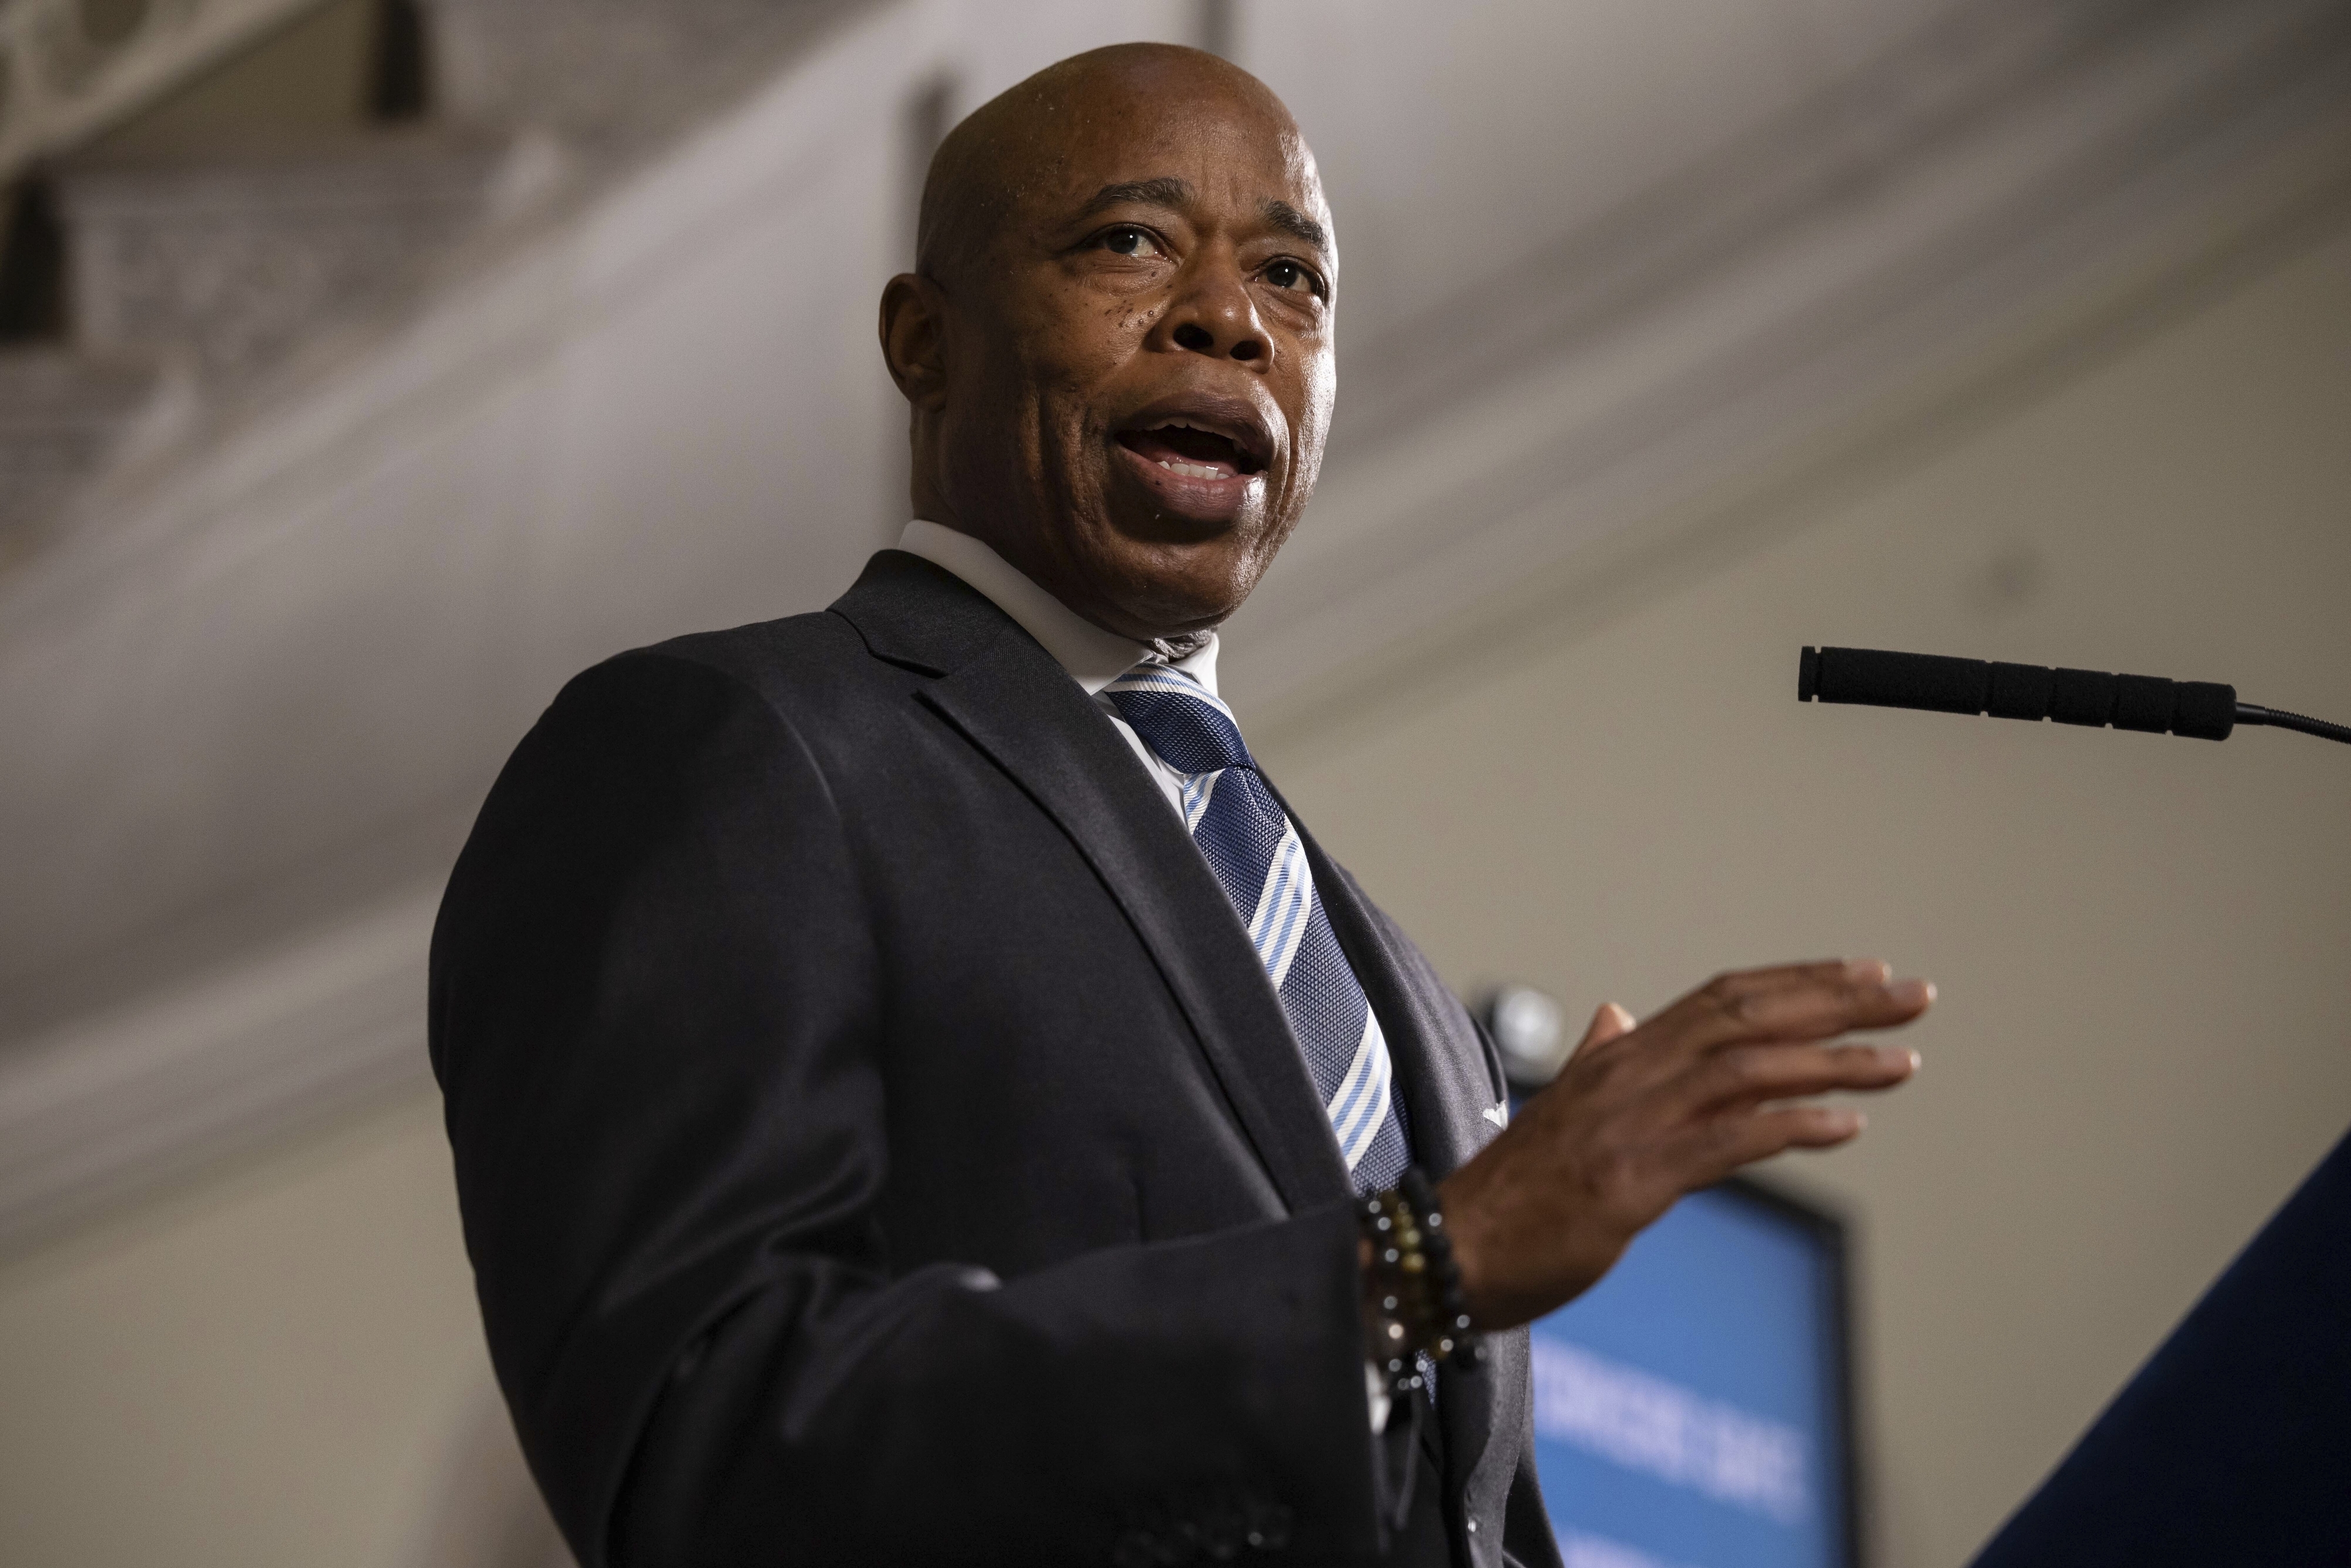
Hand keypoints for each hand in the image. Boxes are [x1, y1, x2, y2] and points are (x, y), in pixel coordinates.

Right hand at [1438, 959, 1929, 1329]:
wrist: (1446, 1250)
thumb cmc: (1509, 1195)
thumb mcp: (1561, 1113)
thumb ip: (1598, 1060)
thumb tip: (1617, 1012)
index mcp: (1616, 1059)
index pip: (1721, 998)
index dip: (1797, 980)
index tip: (1864, 973)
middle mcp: (1626, 1076)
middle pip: (1746, 1017)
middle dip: (1837, 1002)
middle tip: (1912, 996)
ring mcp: (1629, 1126)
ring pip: (1746, 1069)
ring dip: (1832, 1062)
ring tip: (1900, 1062)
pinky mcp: (1629, 1182)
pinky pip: (1726, 1141)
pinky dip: (1791, 1126)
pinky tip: (1847, 1126)